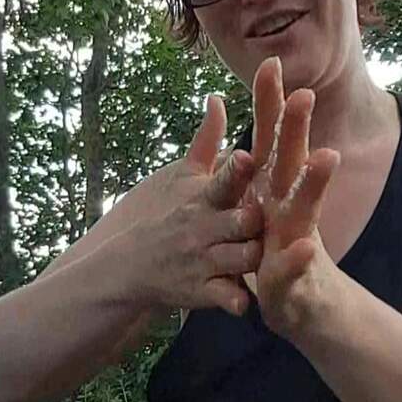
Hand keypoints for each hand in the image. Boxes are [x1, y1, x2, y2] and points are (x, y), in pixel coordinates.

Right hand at [132, 95, 264, 316]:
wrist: (132, 267)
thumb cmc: (169, 216)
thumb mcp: (184, 178)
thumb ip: (207, 140)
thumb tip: (218, 98)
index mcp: (203, 200)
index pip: (221, 182)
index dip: (233, 172)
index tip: (245, 156)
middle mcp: (203, 229)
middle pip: (238, 222)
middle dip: (251, 220)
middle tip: (264, 215)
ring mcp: (202, 261)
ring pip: (238, 259)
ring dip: (253, 258)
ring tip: (268, 257)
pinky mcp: (201, 292)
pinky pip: (224, 297)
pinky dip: (235, 301)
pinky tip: (248, 304)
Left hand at [249, 58, 342, 338]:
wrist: (301, 309)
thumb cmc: (276, 253)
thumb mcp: (260, 210)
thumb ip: (251, 173)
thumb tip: (240, 133)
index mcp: (274, 192)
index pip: (272, 142)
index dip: (270, 106)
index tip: (268, 63)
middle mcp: (289, 209)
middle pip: (292, 164)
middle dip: (297, 130)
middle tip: (304, 93)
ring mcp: (295, 241)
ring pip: (305, 209)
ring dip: (315, 183)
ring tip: (326, 156)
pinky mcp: (293, 278)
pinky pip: (295, 268)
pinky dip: (298, 258)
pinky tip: (304, 245)